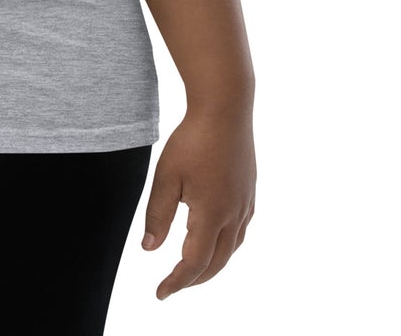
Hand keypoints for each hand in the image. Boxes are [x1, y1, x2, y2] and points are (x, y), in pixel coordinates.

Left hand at [140, 109, 254, 298]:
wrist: (226, 108)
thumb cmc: (192, 139)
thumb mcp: (166, 176)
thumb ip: (158, 215)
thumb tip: (150, 250)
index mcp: (211, 215)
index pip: (193, 263)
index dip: (176, 282)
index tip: (160, 293)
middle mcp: (233, 215)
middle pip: (216, 263)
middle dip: (194, 279)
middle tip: (173, 285)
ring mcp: (245, 203)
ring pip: (232, 248)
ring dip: (212, 264)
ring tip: (193, 267)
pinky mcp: (249, 191)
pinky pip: (240, 230)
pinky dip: (226, 244)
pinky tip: (214, 237)